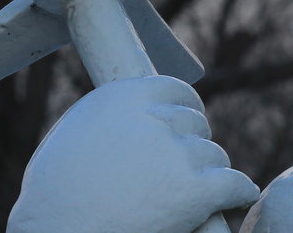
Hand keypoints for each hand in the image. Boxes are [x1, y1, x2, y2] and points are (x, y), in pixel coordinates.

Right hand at [8, 75, 259, 232]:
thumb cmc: (52, 201)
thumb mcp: (70, 139)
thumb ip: (110, 120)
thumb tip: (141, 112)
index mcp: (122, 97)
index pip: (176, 91)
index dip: (185, 111)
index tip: (188, 125)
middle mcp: (153, 119)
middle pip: (196, 125)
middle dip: (193, 146)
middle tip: (184, 169)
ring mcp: (176, 153)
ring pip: (214, 156)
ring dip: (208, 174)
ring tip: (193, 195)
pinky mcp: (194, 190)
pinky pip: (234, 184)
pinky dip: (239, 192)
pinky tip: (240, 198)